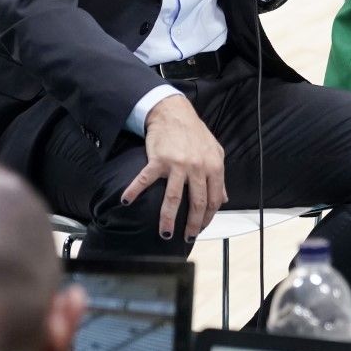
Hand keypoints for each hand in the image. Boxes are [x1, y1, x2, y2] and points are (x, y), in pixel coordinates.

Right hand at [121, 96, 226, 240]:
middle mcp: (197, 168)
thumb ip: (219, 177)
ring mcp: (178, 165)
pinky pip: (145, 179)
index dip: (209, 217)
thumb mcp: (215, 153)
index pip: (214, 199)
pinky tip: (126, 201)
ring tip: (165, 232)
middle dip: (193, 224)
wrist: (175, 113)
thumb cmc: (195, 133)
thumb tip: (224, 199)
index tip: (202, 227)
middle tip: (187, 237)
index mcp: (213, 167)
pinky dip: (134, 191)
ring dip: (168, 218)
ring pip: (174, 198)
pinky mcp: (159, 160)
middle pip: (197, 203)